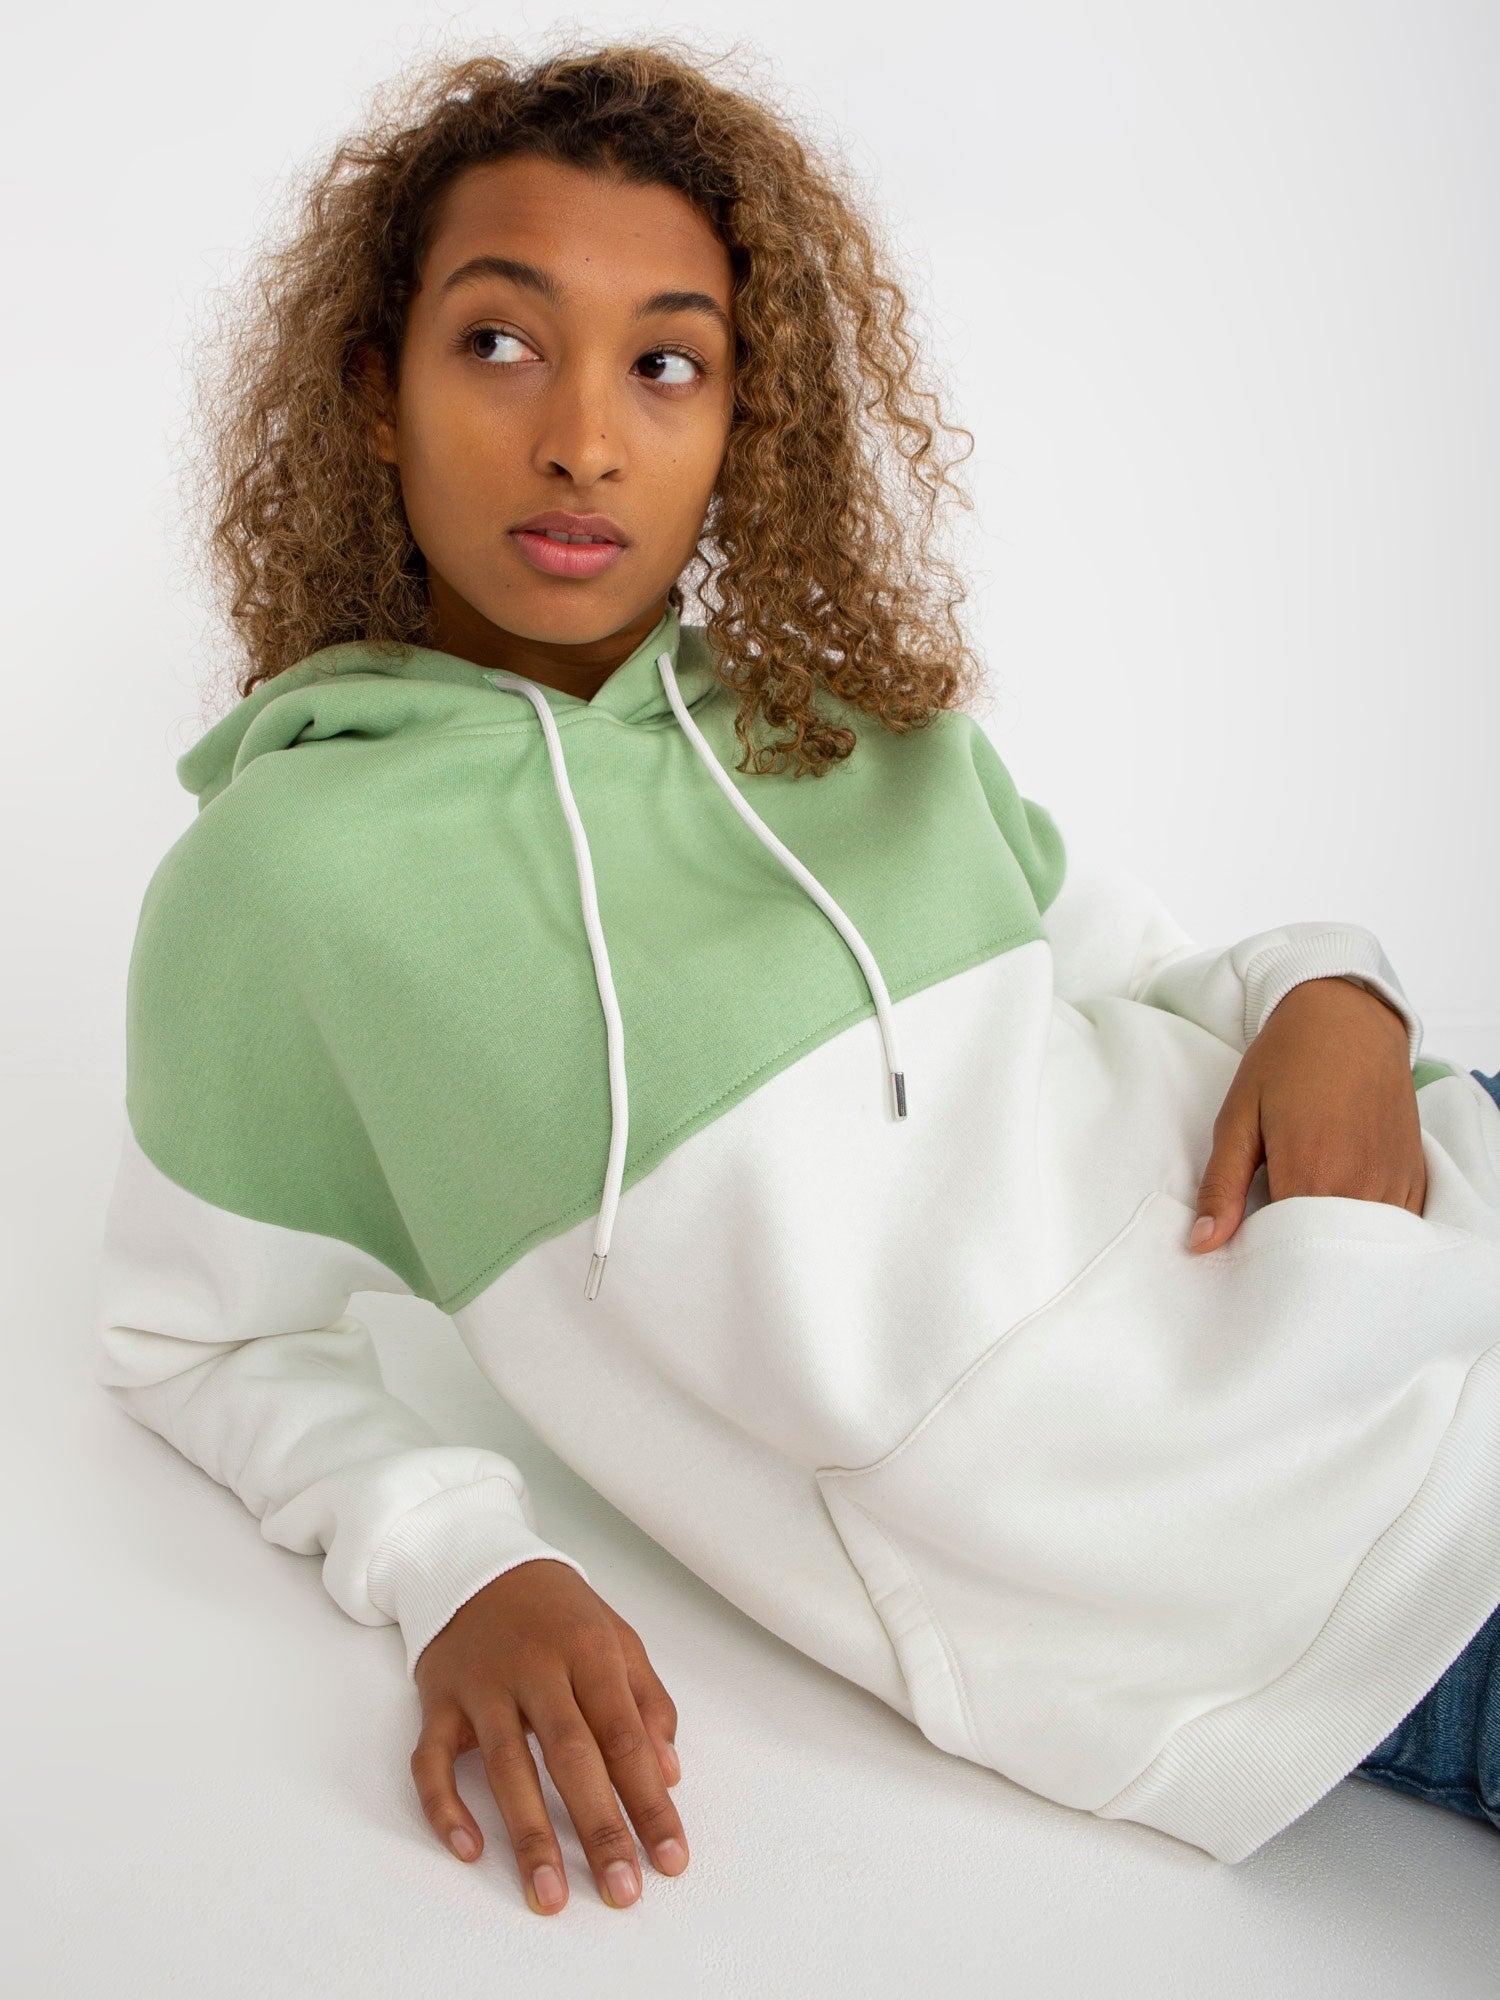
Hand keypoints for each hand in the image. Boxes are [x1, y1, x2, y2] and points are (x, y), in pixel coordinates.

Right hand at [409, 1557, 688, 1914]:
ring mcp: (482, 1684)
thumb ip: (648, 1704)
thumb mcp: (618, 1640)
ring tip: (550, 1895)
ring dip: (529, 1835)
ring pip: (505, 1765)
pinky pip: (430, 1760)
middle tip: (621, 1892)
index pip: (626, 1737)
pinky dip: (445, 1806)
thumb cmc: (561, 1615)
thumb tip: (667, 1776)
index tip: (669, 1859)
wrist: (480, 1567)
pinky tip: (469, 1850)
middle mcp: (535, 1667)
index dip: (650, 1801)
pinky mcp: (438, 1699)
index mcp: (588, 1650)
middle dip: (598, 1828)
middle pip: (570, 1755)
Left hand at [1190, 976, 1425, 1251]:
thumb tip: (1203, 1244)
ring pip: (1364, 1246)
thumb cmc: (1286, 1062)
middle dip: (1298, 1257)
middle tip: (1274, 1236)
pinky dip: (1369, 1232)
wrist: (1348, 1017)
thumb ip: (1221, 1186)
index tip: (1247, 1249)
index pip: (1288, 1252)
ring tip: (1306, 1223)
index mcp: (1312, 1171)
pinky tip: (1343, 1213)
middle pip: (1328, 1254)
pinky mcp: (1415, 1177)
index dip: (1264, 1257)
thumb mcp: (1238, 1118)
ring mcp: (1394, 1182)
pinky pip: (1394, 1228)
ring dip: (1335, 1246)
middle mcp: (1361, 1184)